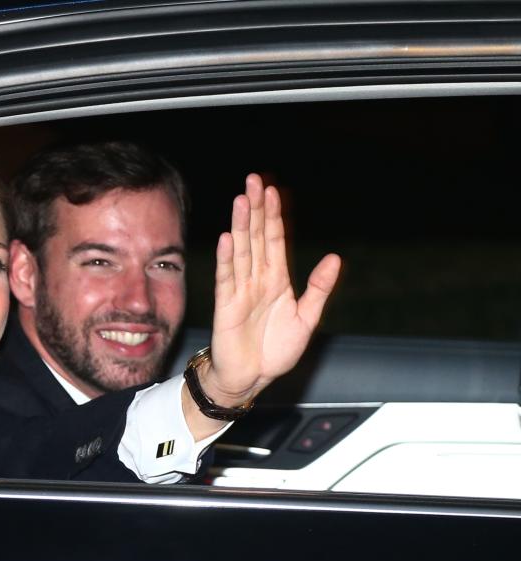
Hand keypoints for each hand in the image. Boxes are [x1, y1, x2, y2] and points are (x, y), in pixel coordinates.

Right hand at [202, 173, 340, 406]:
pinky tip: (228, 239)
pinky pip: (227, 278)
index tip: (272, 190)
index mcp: (277, 281)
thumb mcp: (307, 319)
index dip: (273, 216)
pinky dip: (228, 259)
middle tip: (253, 180)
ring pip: (242, 251)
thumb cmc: (275, 351)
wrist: (251, 379)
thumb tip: (334, 258)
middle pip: (256, 237)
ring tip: (241, 200)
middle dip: (255, 209)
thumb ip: (319, 289)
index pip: (274, 241)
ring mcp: (240, 291)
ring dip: (241, 225)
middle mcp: (257, 280)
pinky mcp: (227, 306)